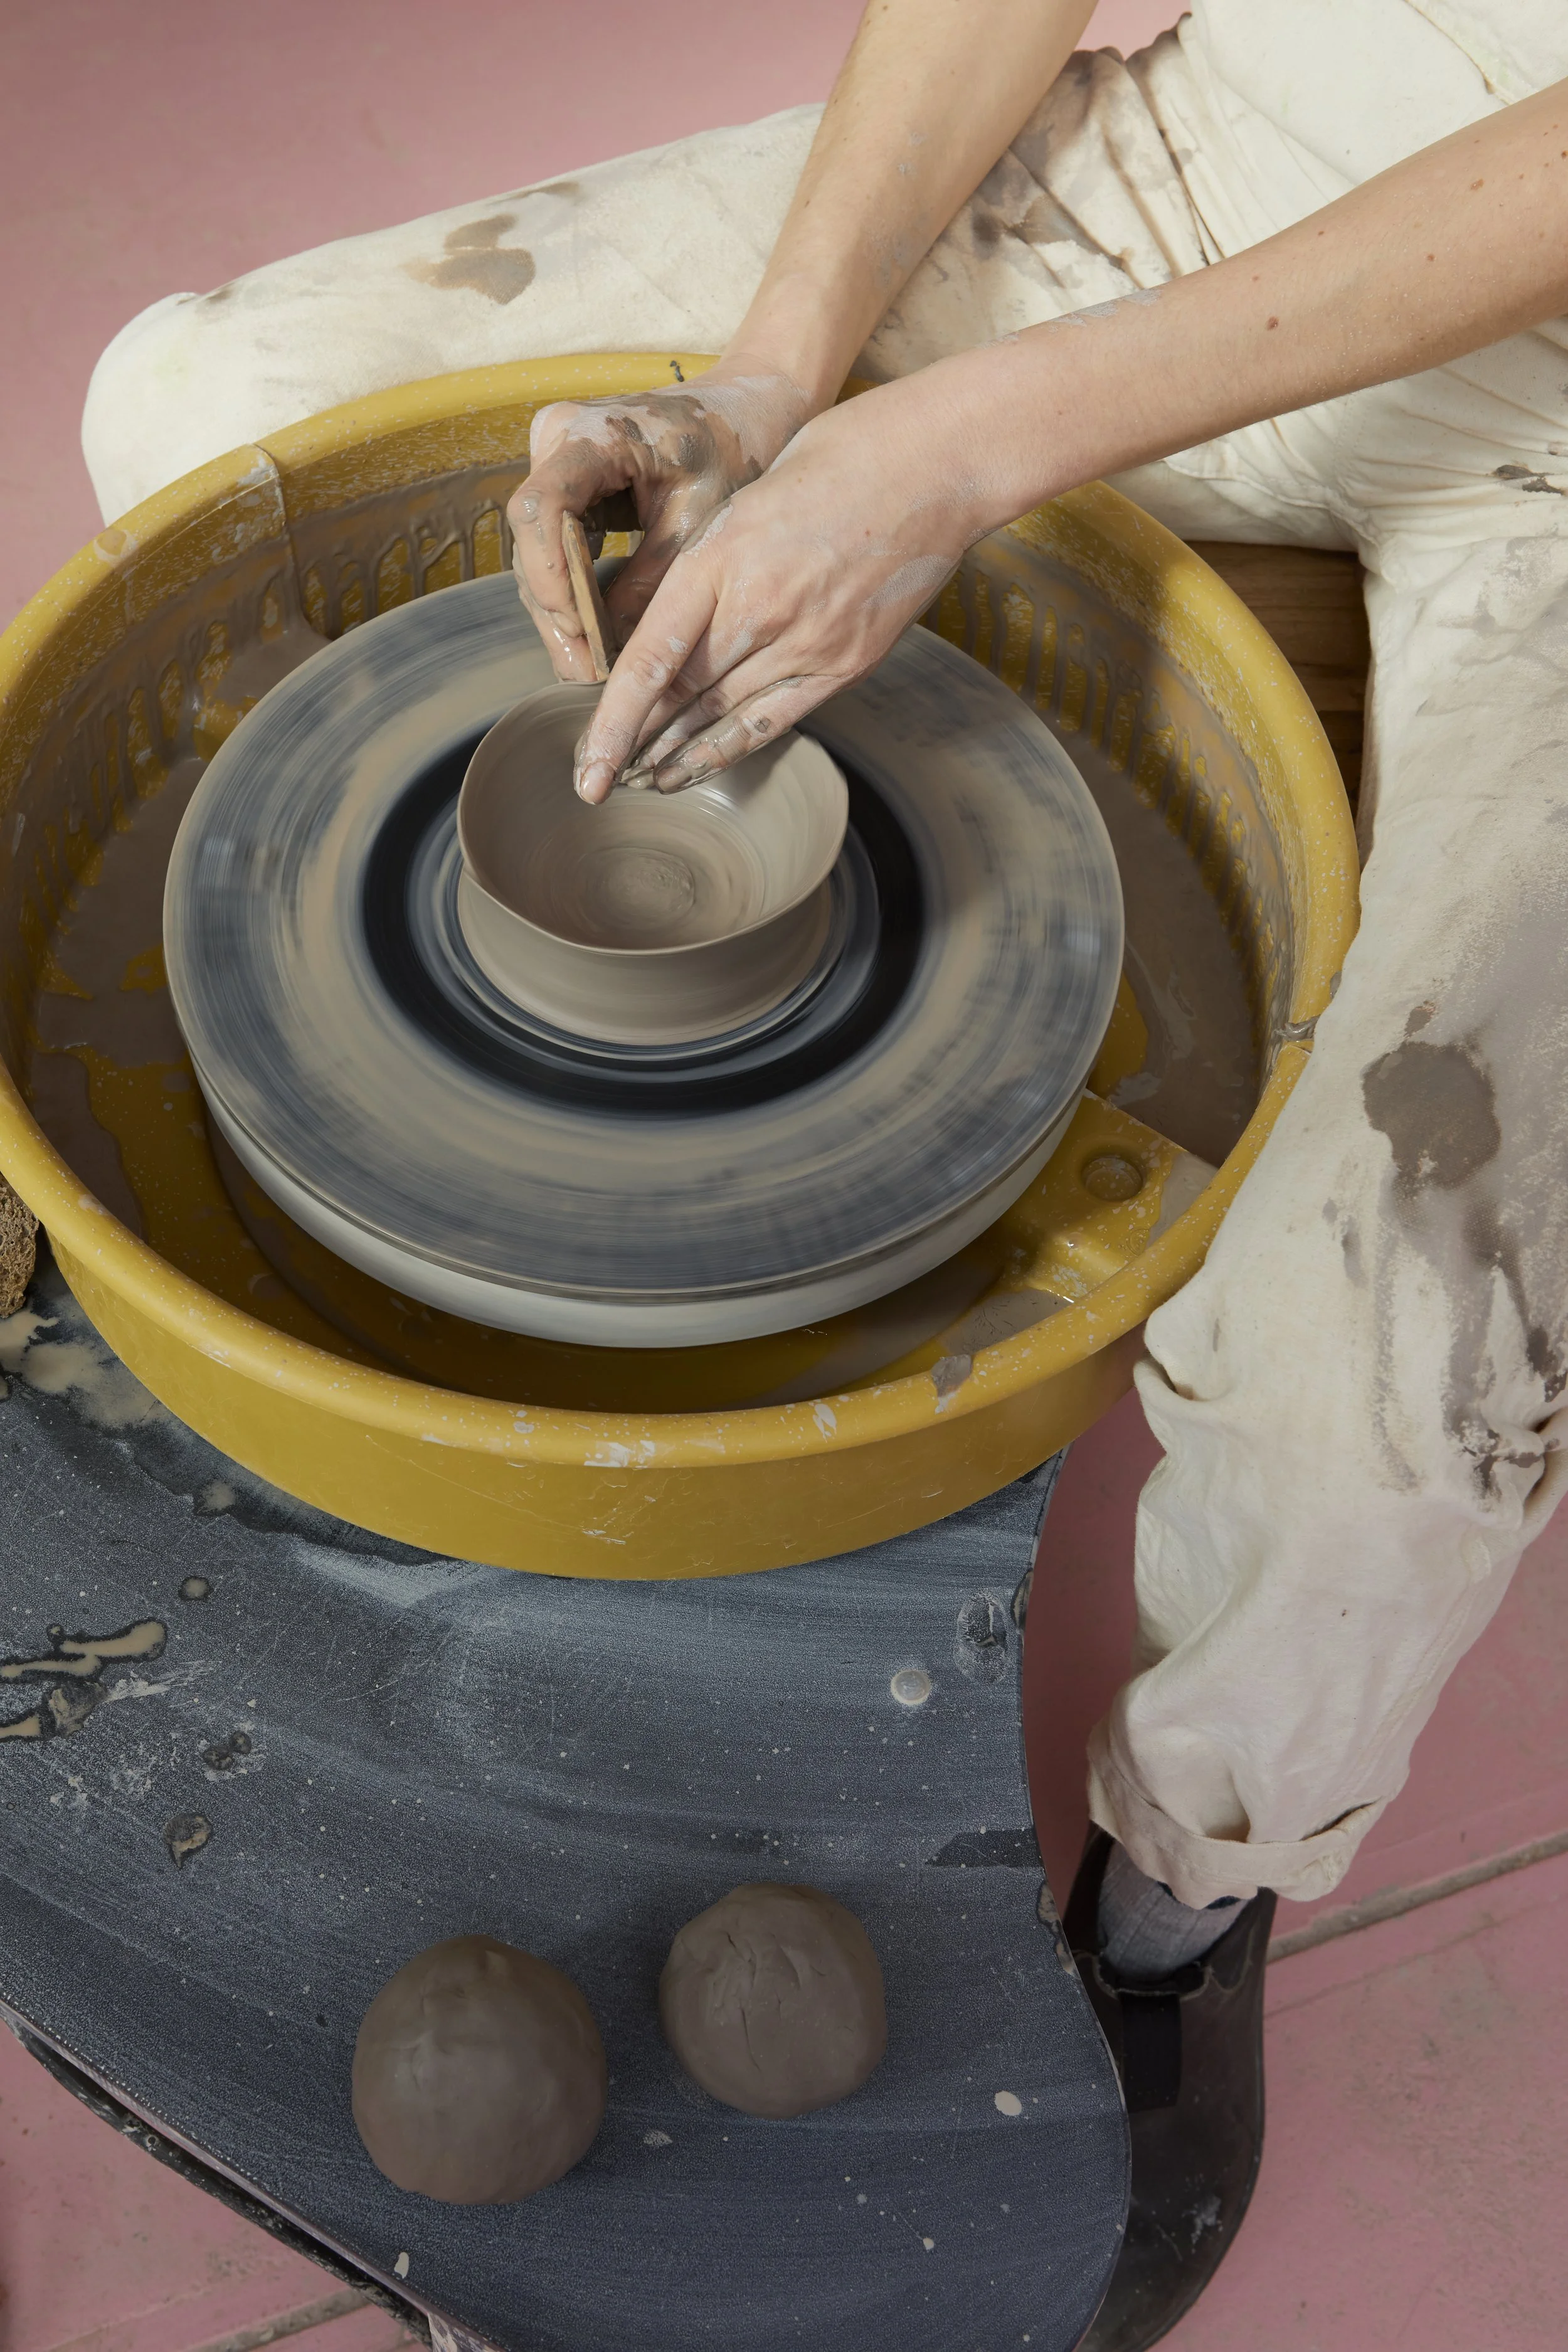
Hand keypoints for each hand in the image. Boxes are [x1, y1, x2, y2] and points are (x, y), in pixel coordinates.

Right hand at [507, 366, 811, 681]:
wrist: (742, 411)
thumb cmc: (729, 448)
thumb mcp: (698, 520)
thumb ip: (652, 583)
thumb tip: (616, 653)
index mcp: (587, 434)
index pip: (539, 509)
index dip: (550, 576)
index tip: (579, 629)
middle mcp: (557, 444)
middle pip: (532, 542)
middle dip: (557, 612)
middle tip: (585, 673)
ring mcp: (556, 467)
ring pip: (538, 554)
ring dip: (561, 614)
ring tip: (590, 669)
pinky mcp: (568, 491)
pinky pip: (557, 552)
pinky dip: (574, 596)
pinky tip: (595, 640)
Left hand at [570, 379, 984, 802]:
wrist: (938, 462)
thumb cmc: (839, 459)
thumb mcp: (746, 497)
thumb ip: (705, 565)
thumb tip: (665, 624)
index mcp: (721, 558)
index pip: (650, 662)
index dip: (613, 724)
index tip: (586, 767)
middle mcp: (761, 610)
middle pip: (680, 698)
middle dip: (632, 745)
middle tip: (595, 778)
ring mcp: (808, 642)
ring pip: (722, 717)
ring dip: (674, 756)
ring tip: (638, 783)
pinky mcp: (847, 662)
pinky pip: (774, 720)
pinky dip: (729, 749)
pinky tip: (692, 771)